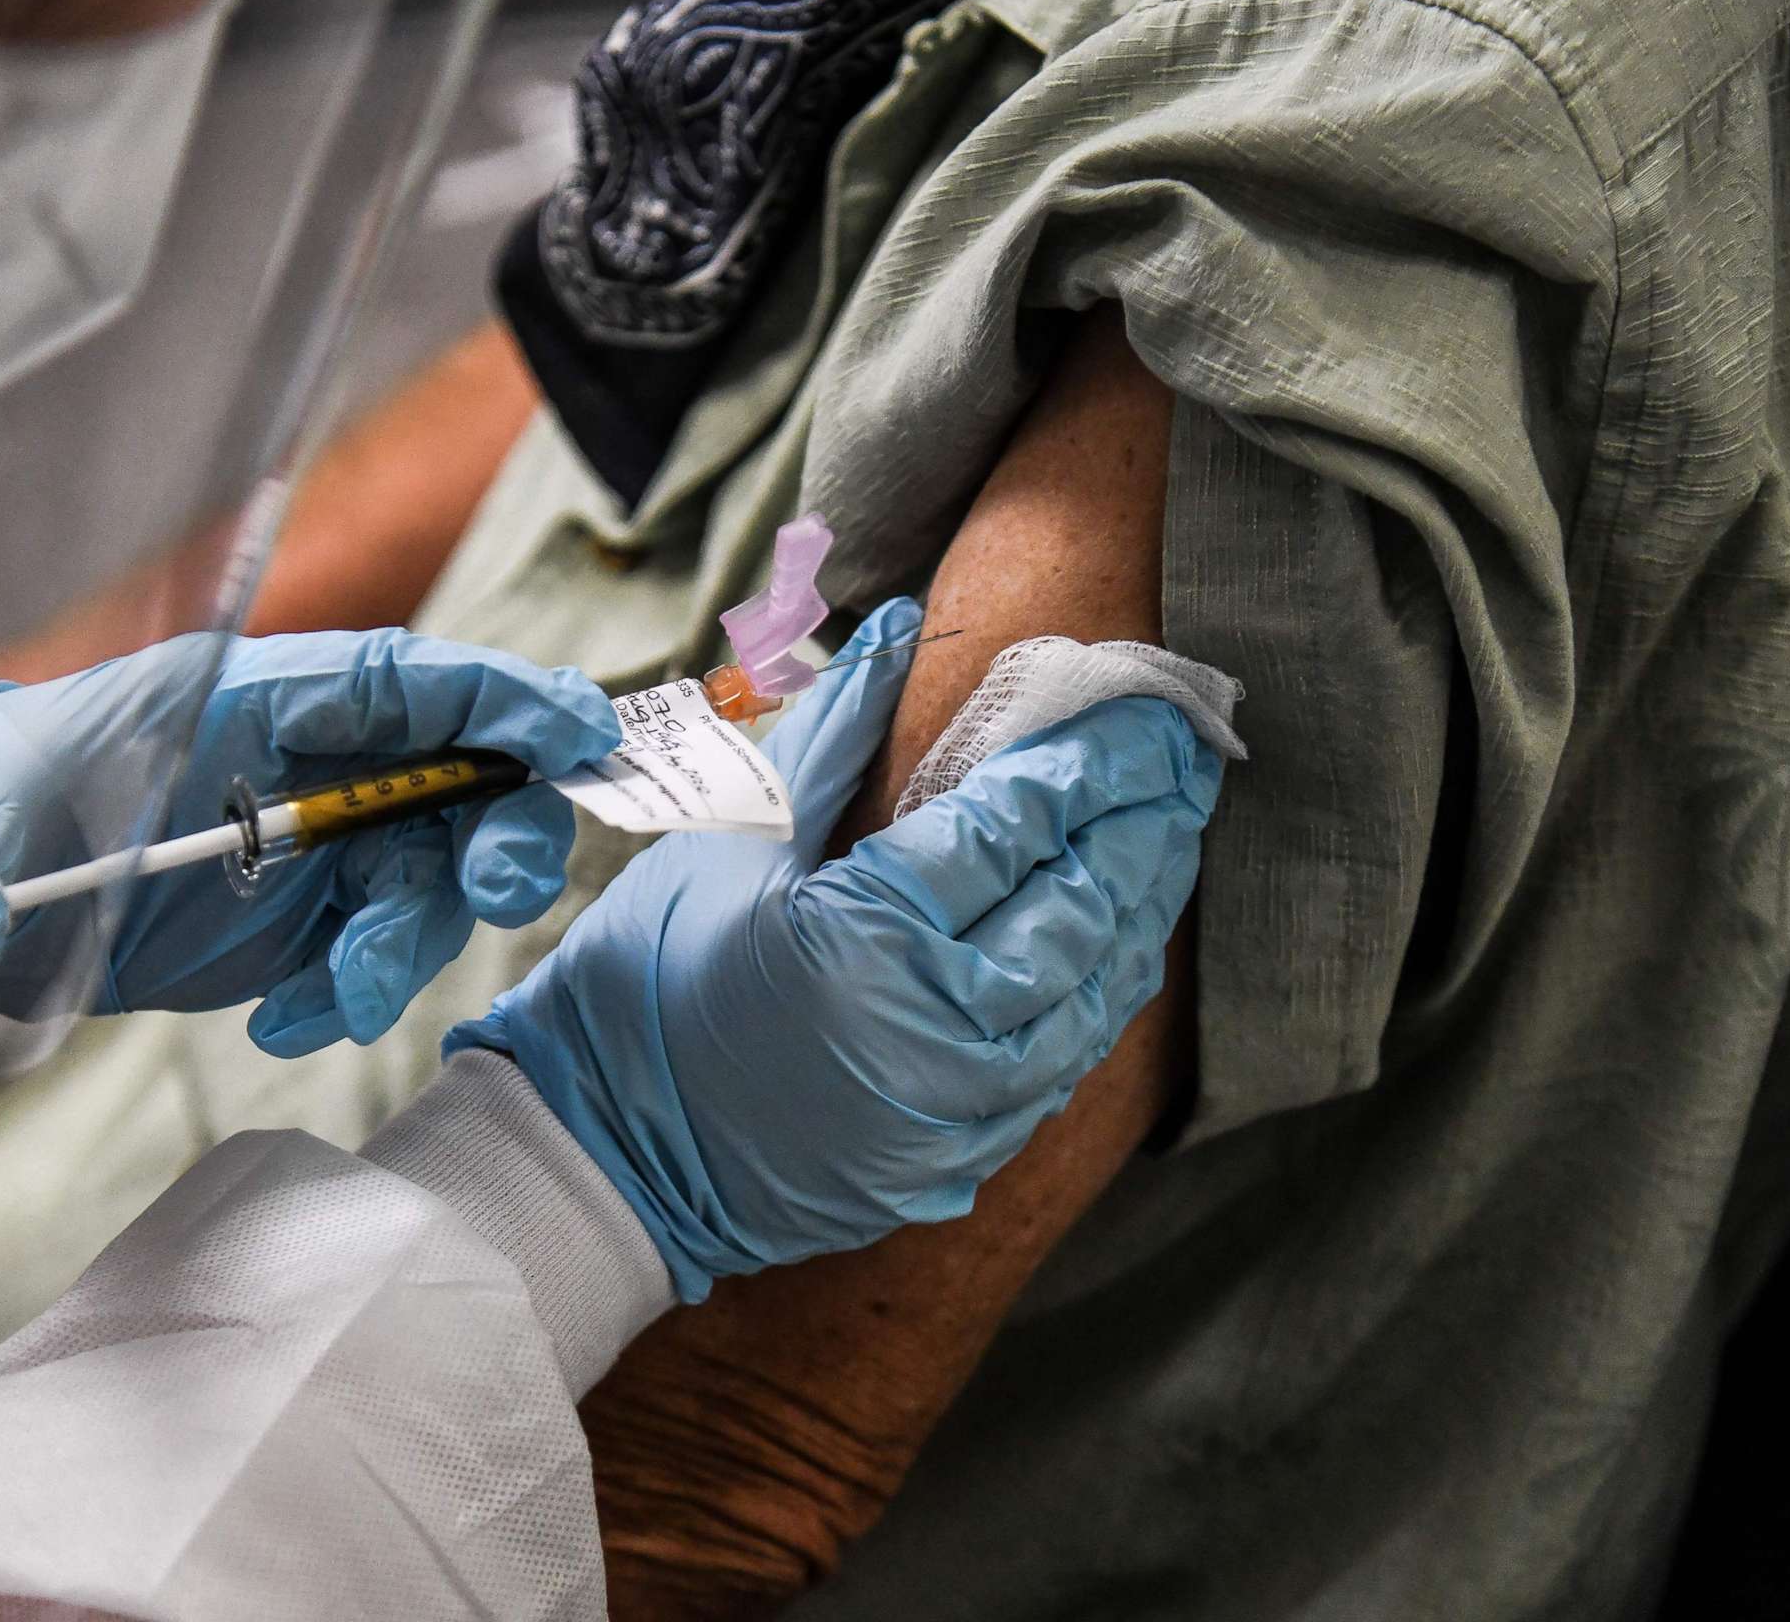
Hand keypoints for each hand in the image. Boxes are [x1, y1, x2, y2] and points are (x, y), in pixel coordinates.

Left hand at [0, 630, 621, 1047]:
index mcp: (241, 698)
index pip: (403, 680)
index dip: (502, 697)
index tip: (582, 728)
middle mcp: (295, 763)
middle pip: (458, 778)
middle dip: (499, 834)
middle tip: (485, 895)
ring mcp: (302, 843)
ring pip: (428, 878)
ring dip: (407, 947)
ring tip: (329, 1004)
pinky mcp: (290, 919)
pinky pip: (373, 953)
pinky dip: (354, 995)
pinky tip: (289, 1025)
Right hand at [448, 601, 1223, 1299]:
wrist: (606, 1161)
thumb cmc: (644, 988)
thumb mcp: (727, 846)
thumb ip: (832, 738)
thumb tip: (902, 627)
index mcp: (863, 936)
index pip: (1014, 826)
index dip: (1088, 761)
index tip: (1135, 712)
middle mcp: (931, 1031)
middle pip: (1079, 905)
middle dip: (1141, 821)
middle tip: (1183, 756)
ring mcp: (954, 1112)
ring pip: (1094, 992)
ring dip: (1141, 904)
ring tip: (1168, 833)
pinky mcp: (957, 1162)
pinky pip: (1063, 1065)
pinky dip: (1100, 991)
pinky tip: (1115, 939)